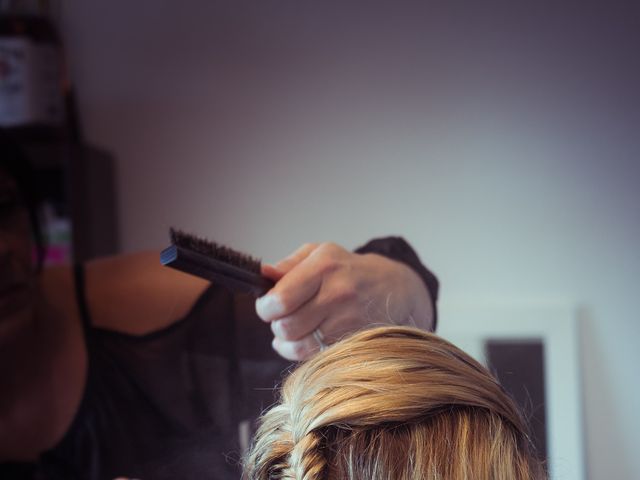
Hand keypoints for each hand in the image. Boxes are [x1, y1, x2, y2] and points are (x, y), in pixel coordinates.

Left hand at [255, 242, 433, 360]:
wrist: (394, 287)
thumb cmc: (347, 269)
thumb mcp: (320, 253)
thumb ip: (288, 265)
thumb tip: (262, 273)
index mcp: (324, 266)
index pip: (281, 298)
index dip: (265, 307)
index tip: (267, 306)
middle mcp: (337, 292)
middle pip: (287, 325)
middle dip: (276, 324)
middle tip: (281, 317)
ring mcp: (348, 319)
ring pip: (298, 345)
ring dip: (286, 341)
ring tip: (290, 329)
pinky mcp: (353, 340)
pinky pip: (314, 355)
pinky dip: (301, 350)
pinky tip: (304, 338)